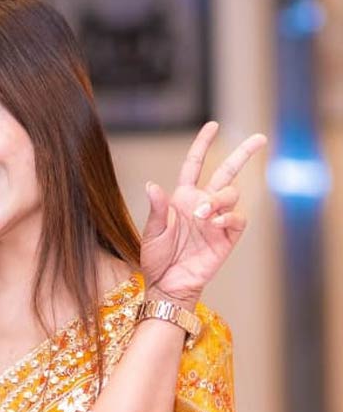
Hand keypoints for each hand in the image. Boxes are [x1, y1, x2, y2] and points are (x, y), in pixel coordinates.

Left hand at [141, 122, 266, 305]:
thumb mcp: (152, 233)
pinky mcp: (227, 237)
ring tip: (204, 214)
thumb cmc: (156, 260)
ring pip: (232, 194)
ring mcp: (216, 220)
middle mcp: (203, 204)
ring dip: (220, 199)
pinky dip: (229, 217)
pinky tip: (216, 222)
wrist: (167, 285)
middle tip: (259, 139)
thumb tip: (153, 185)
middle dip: (243, 154)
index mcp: (183, 198)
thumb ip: (157, 209)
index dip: (203, 144)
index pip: (194, 165)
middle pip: (227, 172)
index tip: (212, 126)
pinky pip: (237, 219)